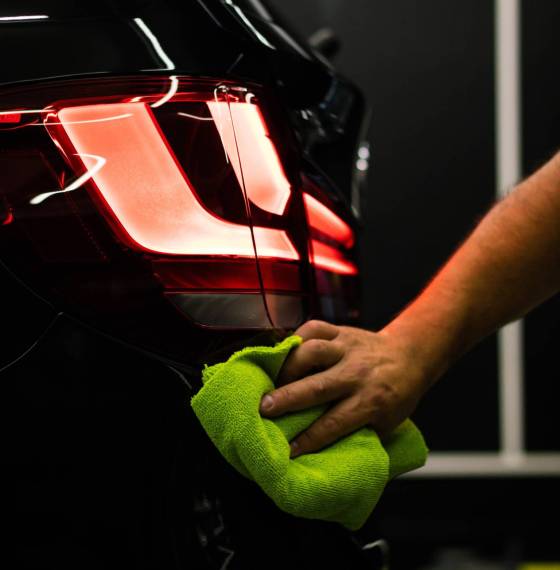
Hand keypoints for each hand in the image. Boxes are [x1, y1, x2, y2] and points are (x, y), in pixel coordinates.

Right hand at [259, 320, 430, 456]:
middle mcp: (358, 373)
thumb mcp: (387, 423)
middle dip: (288, 398)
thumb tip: (327, 457)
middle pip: (318, 386)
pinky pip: (315, 328)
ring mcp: (348, 348)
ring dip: (289, 365)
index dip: (310, 438)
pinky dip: (297, 337)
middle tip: (263, 408)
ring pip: (314, 351)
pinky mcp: (341, 331)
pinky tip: (286, 351)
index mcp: (372, 401)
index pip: (335, 423)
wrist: (410, 355)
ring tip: (272, 379)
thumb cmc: (396, 395)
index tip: (288, 450)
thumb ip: (360, 435)